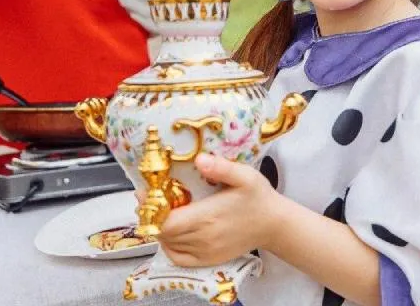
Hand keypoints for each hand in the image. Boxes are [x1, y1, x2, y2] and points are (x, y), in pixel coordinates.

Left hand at [158, 154, 284, 267]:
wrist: (274, 225)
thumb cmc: (258, 198)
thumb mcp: (245, 176)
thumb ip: (221, 167)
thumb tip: (199, 159)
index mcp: (208, 217)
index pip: (166, 222)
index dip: (151, 209)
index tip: (145, 192)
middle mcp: (204, 238)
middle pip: (163, 233)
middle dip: (152, 216)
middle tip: (150, 198)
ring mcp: (205, 251)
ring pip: (168, 245)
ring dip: (159, 230)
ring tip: (159, 212)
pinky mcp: (209, 259)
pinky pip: (178, 258)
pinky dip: (168, 247)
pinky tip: (171, 233)